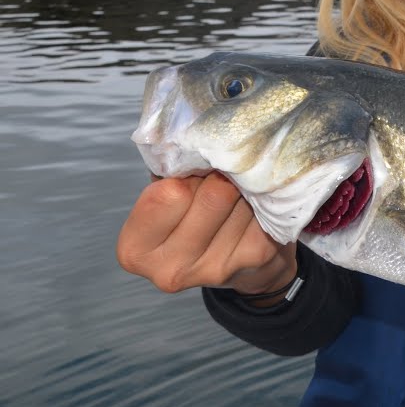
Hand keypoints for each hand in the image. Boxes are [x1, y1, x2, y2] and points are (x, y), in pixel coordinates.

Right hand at [117, 172, 296, 305]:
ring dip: (246, 186)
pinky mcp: (255, 260)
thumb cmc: (191, 214)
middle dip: (222, 176)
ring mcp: (215, 270)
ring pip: (244, 198)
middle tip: (222, 180)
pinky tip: (258, 208)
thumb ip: (170, 172)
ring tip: (240, 195)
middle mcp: (171, 269)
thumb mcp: (165, 193)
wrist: (239, 264)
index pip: (170, 193)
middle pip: (214, 194)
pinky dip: (266, 198)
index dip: (188, 173)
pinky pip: (268, 209)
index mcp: (135, 249)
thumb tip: (196, 136)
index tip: (193, 176)